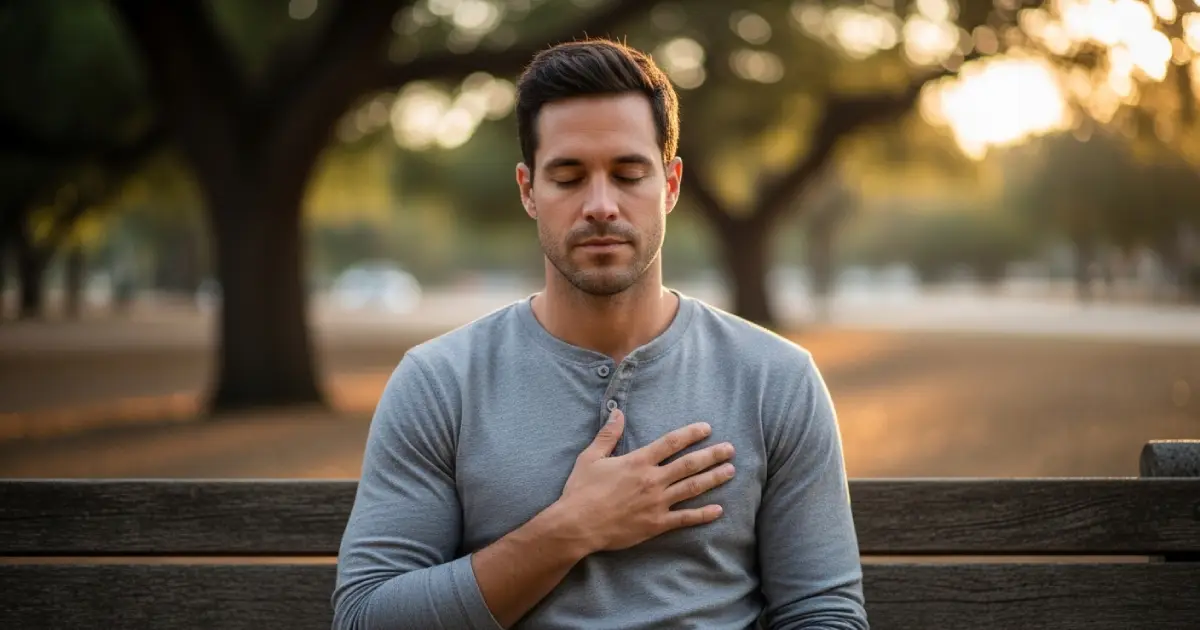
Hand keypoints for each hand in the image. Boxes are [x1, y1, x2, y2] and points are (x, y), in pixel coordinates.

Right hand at [556, 408, 735, 553]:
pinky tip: (719, 510)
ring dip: (714, 478)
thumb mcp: (590, 457)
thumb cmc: (581, 490)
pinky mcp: (656, 524)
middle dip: (712, 455)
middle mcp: (652, 480)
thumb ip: (608, 434)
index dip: (691, 434)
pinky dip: (703, 514)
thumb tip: (618, 412)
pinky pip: (685, 518)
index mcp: (638, 462)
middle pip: (689, 464)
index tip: (707, 428)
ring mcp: (657, 503)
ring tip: (730, 471)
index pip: (671, 443)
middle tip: (730, 449)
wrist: (577, 525)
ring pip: (692, 488)